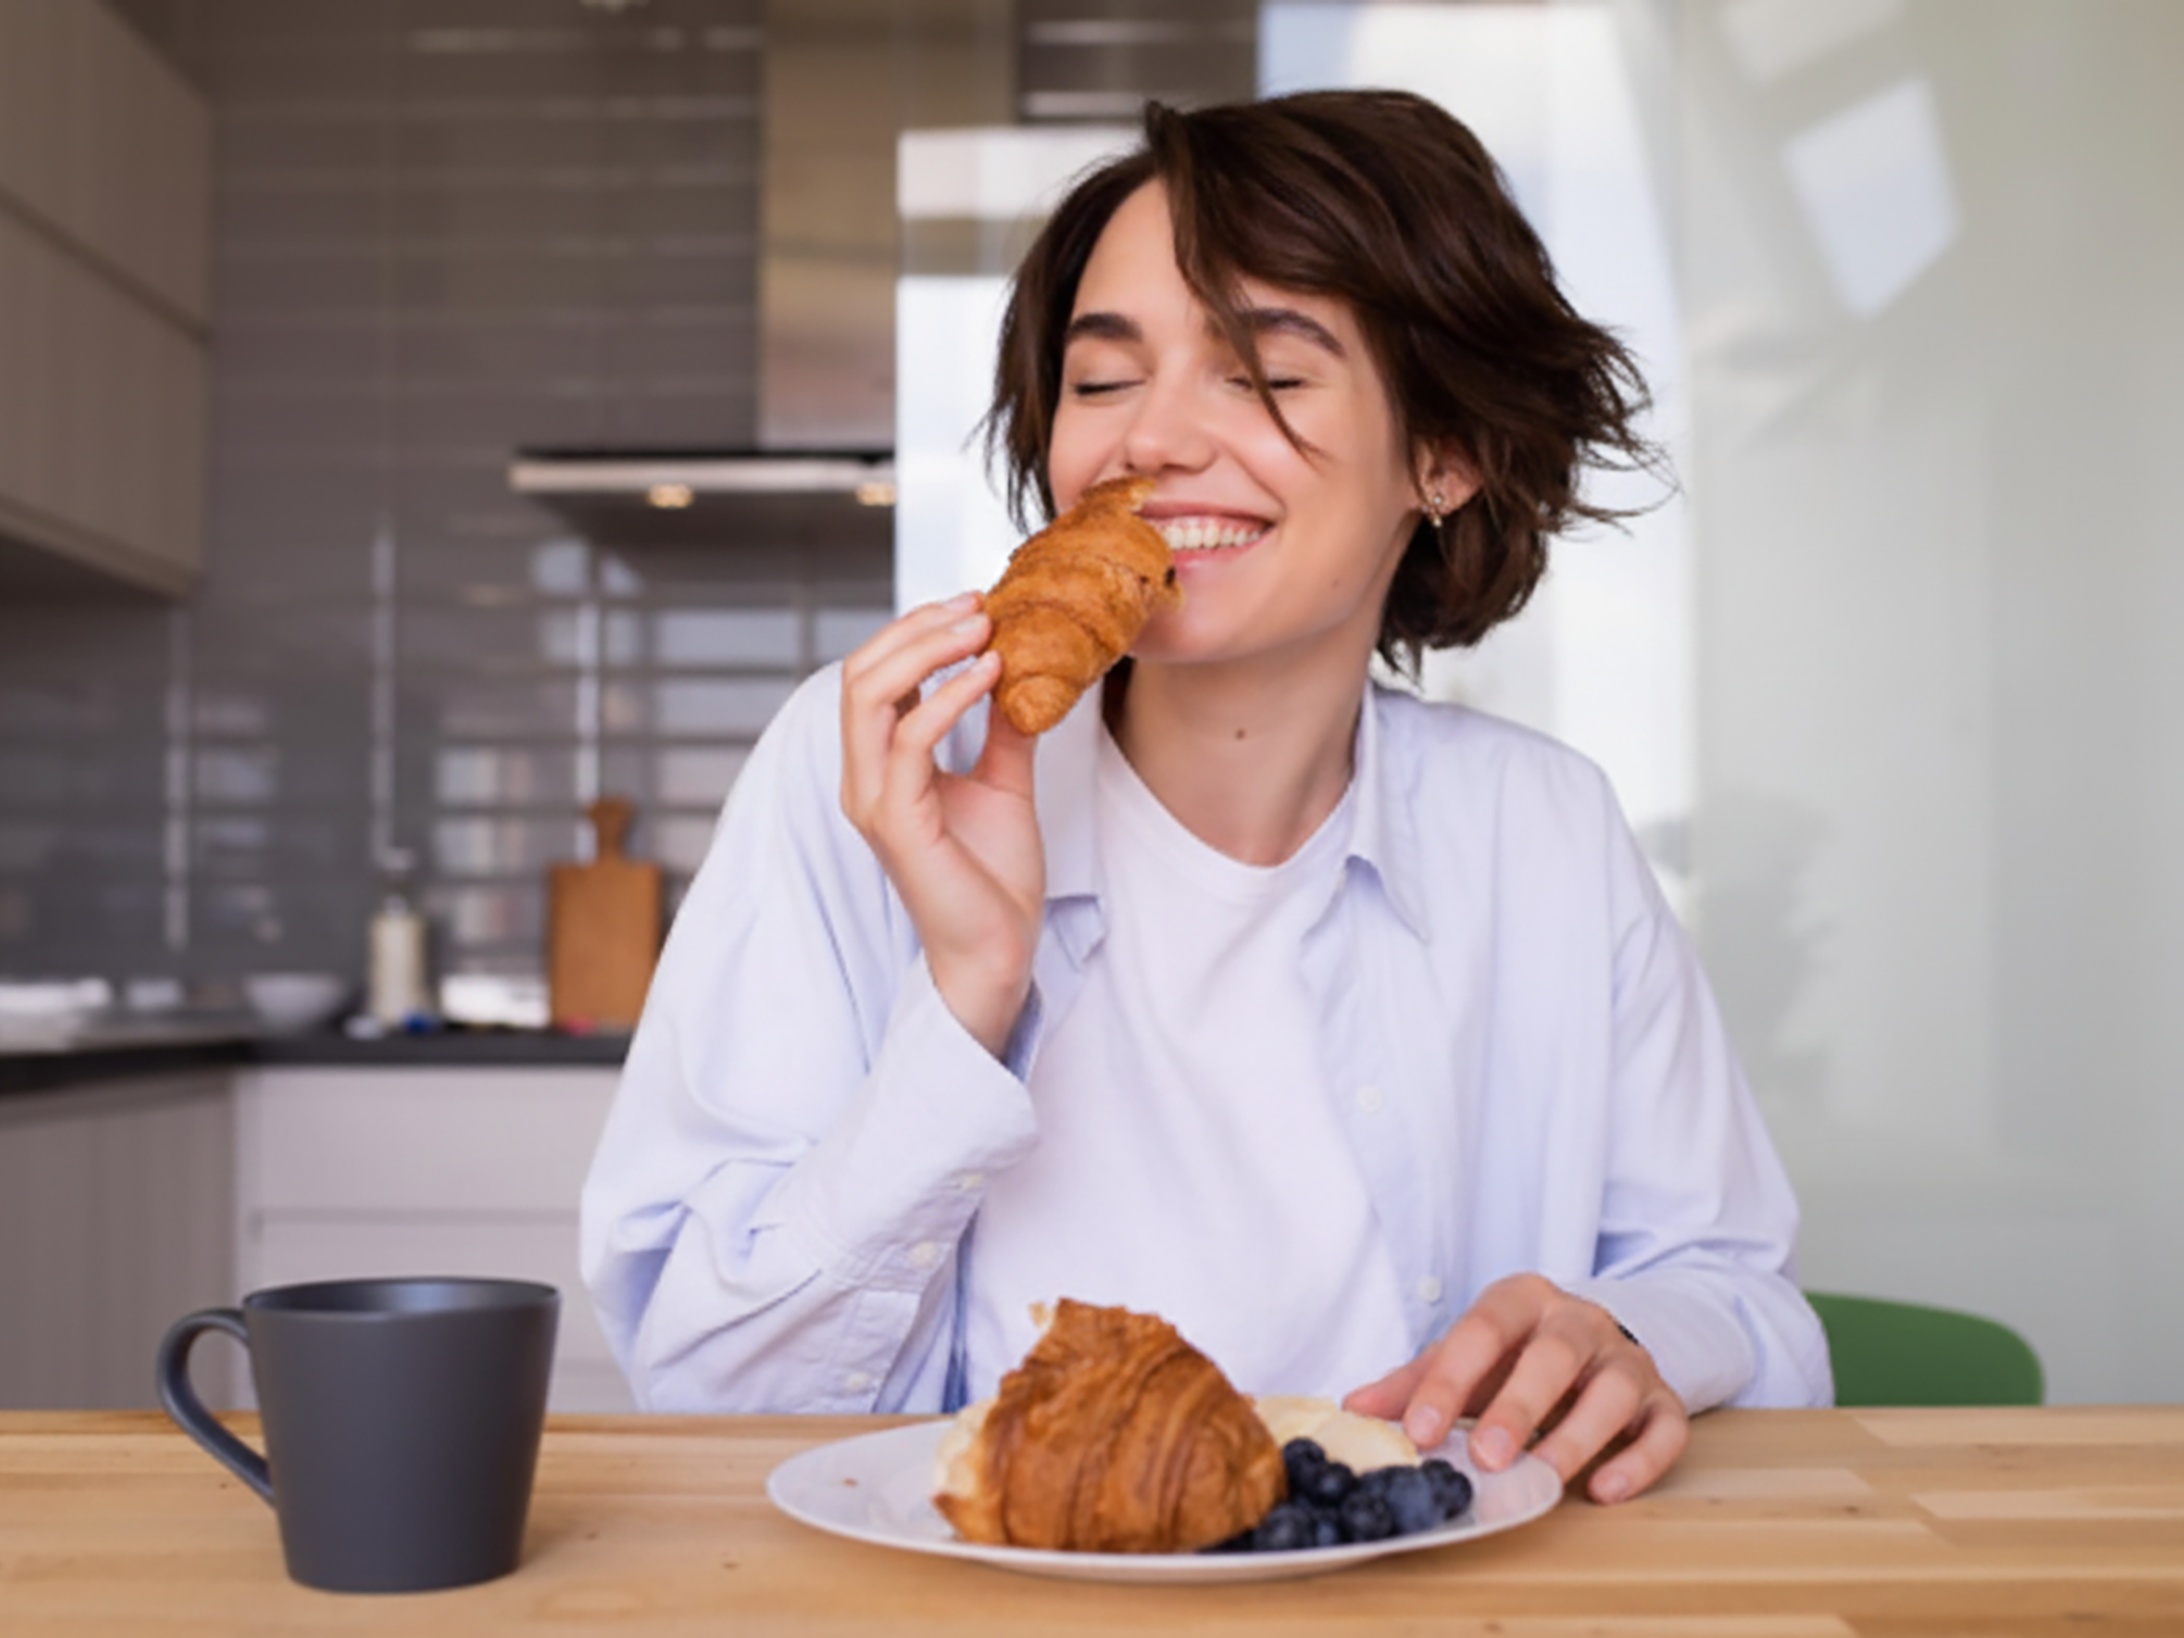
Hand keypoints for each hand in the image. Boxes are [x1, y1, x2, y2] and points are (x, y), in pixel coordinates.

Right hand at [838, 592, 1044, 1055]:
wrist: (998, 950)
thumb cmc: (994, 878)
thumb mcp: (1003, 783)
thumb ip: (1001, 728)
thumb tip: (1021, 669)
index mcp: (880, 767)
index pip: (874, 676)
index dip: (916, 631)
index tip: (975, 605)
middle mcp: (864, 778)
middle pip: (861, 672)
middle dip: (916, 627)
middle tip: (978, 605)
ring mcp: (873, 799)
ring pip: (870, 694)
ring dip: (929, 651)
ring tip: (984, 629)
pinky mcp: (896, 822)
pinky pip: (910, 739)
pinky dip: (951, 697)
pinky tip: (992, 676)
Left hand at [1342, 1273, 1688, 1504]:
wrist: (1591, 1341)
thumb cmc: (1516, 1353)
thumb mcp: (1466, 1357)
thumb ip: (1414, 1382)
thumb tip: (1354, 1409)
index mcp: (1521, 1300)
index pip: (1483, 1330)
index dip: (1449, 1380)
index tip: (1420, 1431)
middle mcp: (1578, 1321)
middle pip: (1553, 1355)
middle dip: (1519, 1406)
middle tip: (1488, 1457)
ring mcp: (1626, 1358)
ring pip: (1613, 1390)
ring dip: (1577, 1437)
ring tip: (1542, 1479)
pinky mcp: (1663, 1399)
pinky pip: (1665, 1427)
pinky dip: (1640, 1461)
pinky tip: (1604, 1489)